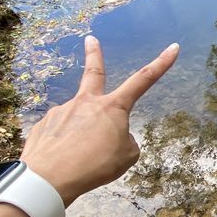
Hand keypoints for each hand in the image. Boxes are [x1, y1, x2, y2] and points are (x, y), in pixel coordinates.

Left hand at [20, 36, 178, 205]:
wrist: (49, 178)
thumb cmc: (94, 166)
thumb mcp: (125, 157)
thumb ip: (124, 141)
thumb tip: (110, 136)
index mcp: (112, 108)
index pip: (143, 80)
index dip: (161, 63)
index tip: (172, 48)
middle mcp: (86, 103)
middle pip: (93, 73)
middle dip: (94, 54)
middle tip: (90, 39)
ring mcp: (62, 111)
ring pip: (77, 121)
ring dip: (80, 135)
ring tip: (79, 158)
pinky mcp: (44, 126)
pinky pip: (60, 136)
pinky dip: (64, 146)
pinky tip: (62, 161)